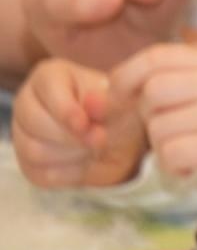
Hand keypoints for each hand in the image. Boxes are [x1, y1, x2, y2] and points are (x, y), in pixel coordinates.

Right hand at [12, 58, 146, 188]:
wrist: (121, 137)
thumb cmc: (118, 108)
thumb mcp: (120, 99)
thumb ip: (107, 101)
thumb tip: (93, 102)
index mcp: (49, 76)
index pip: (48, 91)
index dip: (67, 111)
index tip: (87, 124)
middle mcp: (28, 103)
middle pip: (36, 123)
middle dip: (72, 136)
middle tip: (100, 140)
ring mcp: (23, 134)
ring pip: (34, 150)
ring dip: (72, 154)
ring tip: (97, 149)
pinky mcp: (28, 163)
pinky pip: (40, 172)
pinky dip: (69, 172)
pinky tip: (87, 162)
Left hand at [110, 42, 196, 179]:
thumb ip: (155, 83)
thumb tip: (93, 100)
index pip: (157, 56)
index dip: (126, 75)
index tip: (118, 96)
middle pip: (152, 92)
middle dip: (149, 115)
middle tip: (171, 127)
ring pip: (158, 126)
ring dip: (163, 144)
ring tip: (187, 145)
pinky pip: (170, 153)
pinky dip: (174, 164)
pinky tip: (192, 162)